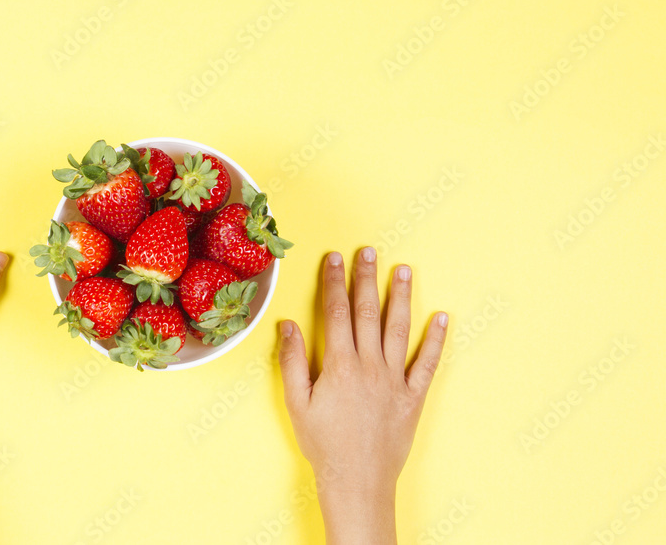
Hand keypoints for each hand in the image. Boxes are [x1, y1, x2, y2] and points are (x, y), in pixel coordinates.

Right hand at [278, 247, 446, 543]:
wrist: (356, 479)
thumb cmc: (323, 444)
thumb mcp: (296, 403)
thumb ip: (291, 361)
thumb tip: (288, 325)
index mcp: (339, 365)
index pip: (336, 312)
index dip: (335, 283)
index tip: (335, 259)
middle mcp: (369, 366)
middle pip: (367, 312)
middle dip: (366, 279)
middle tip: (369, 251)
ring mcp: (394, 380)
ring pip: (399, 329)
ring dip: (402, 297)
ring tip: (405, 271)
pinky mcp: (413, 397)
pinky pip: (427, 363)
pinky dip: (436, 340)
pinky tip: (442, 318)